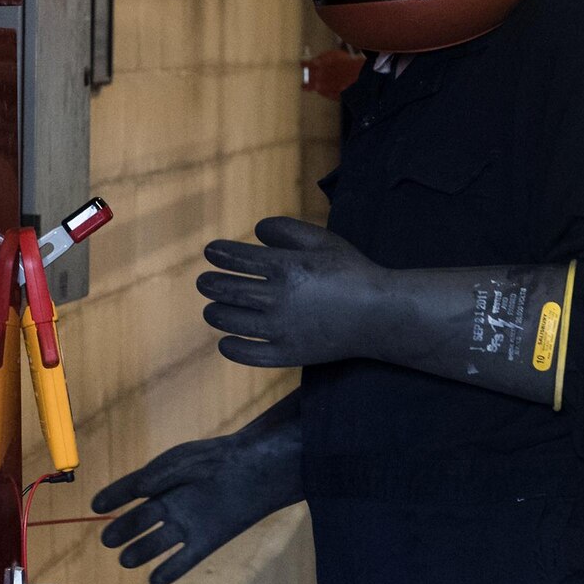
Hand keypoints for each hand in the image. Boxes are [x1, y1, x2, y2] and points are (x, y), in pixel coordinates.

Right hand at [92, 392, 303, 583]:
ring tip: (126, 560)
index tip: (96, 505)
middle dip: (123, 530)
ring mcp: (188, 523)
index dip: (113, 497)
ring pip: (157, 543)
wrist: (259, 469)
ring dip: (141, 552)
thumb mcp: (183, 462)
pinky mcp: (206, 541)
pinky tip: (156, 579)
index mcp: (163, 480)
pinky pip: (184, 560)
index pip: (130, 490)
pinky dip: (170, 570)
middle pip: (140, 520)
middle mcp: (171, 503)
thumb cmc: (220, 459)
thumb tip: (135, 491)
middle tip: (107, 540)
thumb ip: (157, 475)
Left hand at [198, 217, 387, 367]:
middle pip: (226, 290)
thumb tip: (255, 231)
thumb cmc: (352, 272)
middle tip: (205, 282)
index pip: (235, 258)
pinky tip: (226, 341)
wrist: (378, 314)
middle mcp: (278, 299)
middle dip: (209, 283)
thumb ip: (287, 229)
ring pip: (230, 321)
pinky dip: (231, 348)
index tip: (211, 253)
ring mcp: (281, 329)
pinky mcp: (287, 354)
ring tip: (212, 308)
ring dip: (214, 312)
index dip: (218, 254)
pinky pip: (247, 354)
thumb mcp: (323, 240)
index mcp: (286, 267)